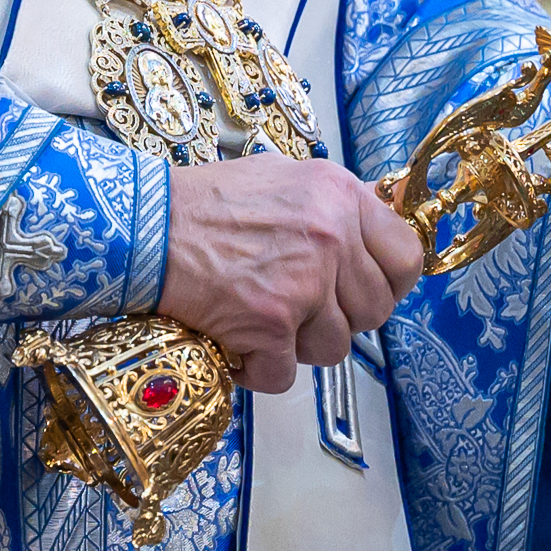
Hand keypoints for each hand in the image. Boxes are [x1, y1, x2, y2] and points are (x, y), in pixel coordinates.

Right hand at [158, 155, 427, 395]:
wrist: (146, 227)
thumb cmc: (205, 204)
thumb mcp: (282, 176)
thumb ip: (330, 202)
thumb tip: (371, 222)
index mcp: (339, 196)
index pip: (405, 257)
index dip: (389, 283)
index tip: (366, 293)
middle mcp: (331, 235)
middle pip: (373, 311)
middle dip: (339, 319)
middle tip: (301, 311)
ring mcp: (304, 281)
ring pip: (334, 348)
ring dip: (298, 346)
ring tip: (262, 322)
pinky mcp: (271, 323)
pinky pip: (286, 374)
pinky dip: (259, 369)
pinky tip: (236, 344)